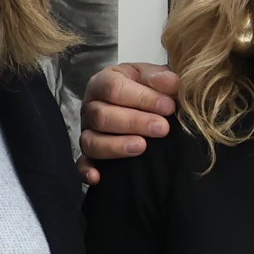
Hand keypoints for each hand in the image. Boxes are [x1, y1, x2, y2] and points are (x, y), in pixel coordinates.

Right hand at [78, 63, 178, 184]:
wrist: (143, 104)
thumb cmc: (144, 88)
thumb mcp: (151, 76)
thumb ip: (159, 77)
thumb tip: (172, 83)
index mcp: (103, 82)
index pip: (114, 88)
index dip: (141, 97)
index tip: (168, 107)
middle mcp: (90, 107)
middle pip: (101, 115)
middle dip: (134, 122)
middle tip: (162, 128)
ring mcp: (87, 131)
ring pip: (91, 140)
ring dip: (116, 146)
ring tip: (142, 147)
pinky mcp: (88, 153)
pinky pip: (82, 163)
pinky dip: (87, 170)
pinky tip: (98, 177)